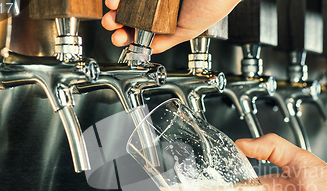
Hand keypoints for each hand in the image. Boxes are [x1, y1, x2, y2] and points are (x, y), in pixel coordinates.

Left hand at [102, 0, 240, 52]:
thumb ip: (166, 41)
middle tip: (112, 24)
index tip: (120, 38)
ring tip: (112, 6)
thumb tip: (145, 50)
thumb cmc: (214, 4)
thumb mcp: (188, 32)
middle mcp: (160, 3)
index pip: (140, 28)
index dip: (126, 34)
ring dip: (116, 4)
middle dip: (116, 20)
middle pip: (129, 12)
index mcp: (167, 18)